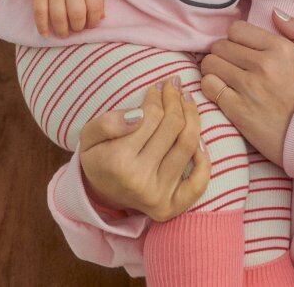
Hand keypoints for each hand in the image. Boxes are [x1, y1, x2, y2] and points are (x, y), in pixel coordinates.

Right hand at [29, 0, 104, 37]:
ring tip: (64, 33)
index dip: (94, 21)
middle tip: (77, 28)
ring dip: (62, 31)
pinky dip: (42, 26)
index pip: (95, 6)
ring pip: (58, 17)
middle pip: (77, 14)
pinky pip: (39, 13)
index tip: (91, 24)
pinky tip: (46, 34)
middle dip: (78, 27)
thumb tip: (101, 17)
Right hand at [78, 78, 211, 221]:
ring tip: (186, 100)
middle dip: (175, 100)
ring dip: (192, 116)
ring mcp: (157, 196)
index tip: (157, 87)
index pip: (152, 116)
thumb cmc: (98, 155)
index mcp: (118, 161)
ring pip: (188, 145)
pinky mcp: (170, 207)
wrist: (99, 192)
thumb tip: (139, 115)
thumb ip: (108, 122)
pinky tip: (198, 138)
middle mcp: (139, 181)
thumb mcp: (89, 134)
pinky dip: (204, 158)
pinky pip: (198, 182)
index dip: (157, 96)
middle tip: (173, 86)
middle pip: (173, 127)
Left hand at [200, 11, 293, 165]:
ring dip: (213, 69)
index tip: (241, 49)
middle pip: (220, 46)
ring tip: (224, 77)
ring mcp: (249, 87)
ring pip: (210, 63)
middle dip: (223, 53)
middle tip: (231, 65)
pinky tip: (221, 91)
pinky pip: (208, 86)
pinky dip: (210, 87)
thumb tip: (274, 13)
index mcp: (280, 48)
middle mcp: (263, 64)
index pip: (237, 30)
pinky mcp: (238, 110)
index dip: (236, 38)